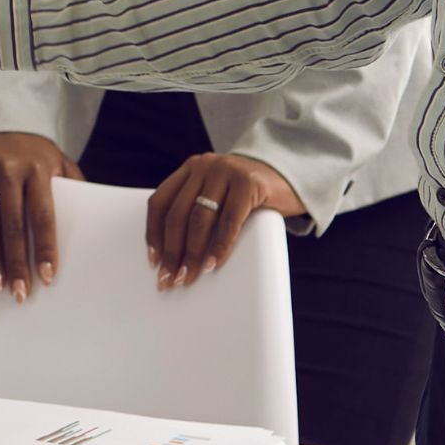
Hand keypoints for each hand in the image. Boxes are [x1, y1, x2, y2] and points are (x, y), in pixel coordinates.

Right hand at [0, 132, 84, 299]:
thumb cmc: (30, 146)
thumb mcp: (56, 158)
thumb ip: (72, 184)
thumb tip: (91, 218)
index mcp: (38, 168)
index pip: (43, 216)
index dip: (45, 248)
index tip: (47, 277)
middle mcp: (9, 169)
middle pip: (14, 225)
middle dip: (18, 263)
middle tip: (20, 294)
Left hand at [145, 151, 302, 289]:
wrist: (290, 177)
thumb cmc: (250, 196)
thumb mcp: (218, 197)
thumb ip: (199, 212)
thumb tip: (175, 259)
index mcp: (190, 169)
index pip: (160, 202)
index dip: (153, 234)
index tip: (154, 262)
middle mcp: (204, 165)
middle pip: (177, 214)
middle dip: (172, 252)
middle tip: (170, 279)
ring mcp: (226, 171)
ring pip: (199, 218)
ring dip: (192, 253)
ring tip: (189, 277)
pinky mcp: (248, 182)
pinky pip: (228, 220)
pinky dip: (220, 246)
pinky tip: (214, 265)